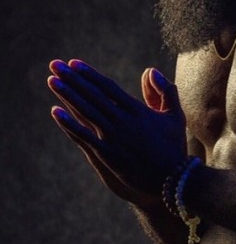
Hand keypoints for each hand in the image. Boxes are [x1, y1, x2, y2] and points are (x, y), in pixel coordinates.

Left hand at [47, 59, 187, 205]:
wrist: (174, 179)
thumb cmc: (174, 146)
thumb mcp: (175, 116)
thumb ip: (165, 91)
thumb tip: (150, 70)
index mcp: (138, 111)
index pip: (109, 88)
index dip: (90, 75)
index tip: (74, 64)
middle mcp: (124, 122)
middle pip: (93, 96)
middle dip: (73, 79)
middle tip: (55, 65)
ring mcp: (115, 139)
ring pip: (86, 112)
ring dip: (68, 95)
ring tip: (52, 80)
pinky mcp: (109, 156)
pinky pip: (85, 137)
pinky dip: (70, 124)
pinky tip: (56, 112)